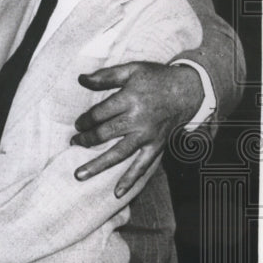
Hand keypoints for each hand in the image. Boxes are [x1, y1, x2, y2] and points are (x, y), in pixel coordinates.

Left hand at [72, 62, 201, 196]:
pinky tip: (117, 193)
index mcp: (130, 99)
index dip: (85, 120)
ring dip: (97, 165)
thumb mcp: (132, 69)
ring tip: (79, 174)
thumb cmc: (156, 78)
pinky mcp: (156, 146)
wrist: (188, 91)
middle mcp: (137, 120)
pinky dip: (130, 180)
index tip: (78, 124)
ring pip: (118, 154)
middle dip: (86, 140)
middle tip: (74, 142)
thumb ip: (105, 76)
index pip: (99, 114)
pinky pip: (142, 166)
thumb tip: (80, 79)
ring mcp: (147, 136)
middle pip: (104, 134)